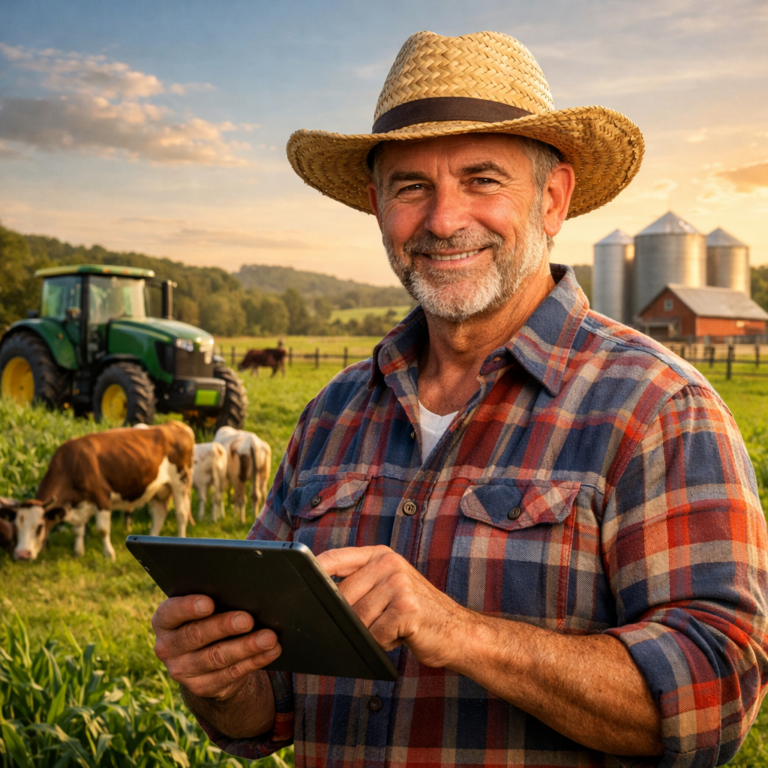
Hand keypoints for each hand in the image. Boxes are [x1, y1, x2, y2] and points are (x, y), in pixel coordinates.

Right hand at [152, 595, 281, 701]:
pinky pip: (231, 674)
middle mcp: (168, 647)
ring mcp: (183, 670)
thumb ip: (213, 600)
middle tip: (247, 619)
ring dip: (246, 646)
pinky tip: (270, 651)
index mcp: (164, 621)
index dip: (188, 607)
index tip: (209, 602)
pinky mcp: (202, 687)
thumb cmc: (207, 619)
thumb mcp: (202, 609)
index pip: (170, 612)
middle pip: (196, 635)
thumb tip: (242, 592)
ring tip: (268, 637)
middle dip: (224, 626)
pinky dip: (254, 660)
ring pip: (216, 657)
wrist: (203, 658)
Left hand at [317, 545, 469, 667]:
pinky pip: (376, 634)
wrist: (458, 631)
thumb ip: (361, 584)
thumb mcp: (391, 587)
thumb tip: (319, 600)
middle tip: (355, 629)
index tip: (297, 584)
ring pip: (358, 618)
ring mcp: (399, 584)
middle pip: (343, 595)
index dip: (314, 570)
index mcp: (381, 555)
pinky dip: (382, 643)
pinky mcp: (407, 608)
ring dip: (367, 633)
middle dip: (345, 618)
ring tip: (386, 631)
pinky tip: (397, 638)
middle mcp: (389, 564)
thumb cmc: (416, 613)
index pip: (336, 558)